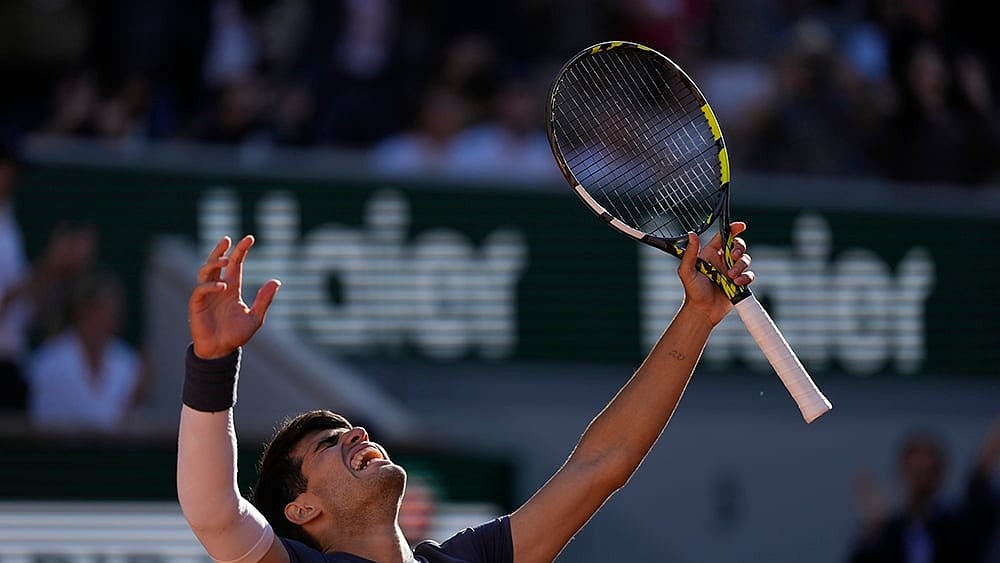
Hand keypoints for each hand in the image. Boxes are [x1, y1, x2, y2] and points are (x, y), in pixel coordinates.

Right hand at [188, 235, 279, 358]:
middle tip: (227, 239)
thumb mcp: (255, 317)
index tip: (249, 238)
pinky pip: (200, 290)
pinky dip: (210, 286)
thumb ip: (264, 300)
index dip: (241, 251)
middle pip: (216, 263)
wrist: (221, 351)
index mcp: (232, 288)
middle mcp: (218, 288)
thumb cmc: (236, 335)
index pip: (235, 265)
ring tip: (225, 260)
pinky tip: (223, 287)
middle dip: (220, 250)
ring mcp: (206, 295)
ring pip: (205, 272)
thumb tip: (276, 281)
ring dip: (213, 264)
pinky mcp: (196, 305)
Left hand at [677, 222, 753, 325]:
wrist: (703, 311)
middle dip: (739, 248)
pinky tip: (736, 283)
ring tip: (730, 276)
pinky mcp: (740, 282)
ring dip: (740, 266)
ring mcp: (732, 271)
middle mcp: (722, 260)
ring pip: (745, 260)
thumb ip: (690, 253)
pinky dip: (745, 277)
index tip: (740, 226)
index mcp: (710, 254)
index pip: (723, 237)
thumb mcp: (687, 270)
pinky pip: (749, 275)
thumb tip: (692, 234)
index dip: (733, 229)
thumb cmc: (693, 291)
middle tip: (733, 256)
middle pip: (738, 246)